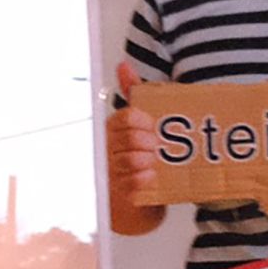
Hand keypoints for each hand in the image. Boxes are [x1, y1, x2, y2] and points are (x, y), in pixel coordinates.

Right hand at [105, 60, 168, 235]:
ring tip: (155, 162)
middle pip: (129, 138)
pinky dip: (143, 179)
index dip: (141, 121)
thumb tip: (123, 66)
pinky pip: (131, 184)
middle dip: (148, 142)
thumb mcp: (138, 124)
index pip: (125, 118)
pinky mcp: (120, 197)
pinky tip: (151, 178)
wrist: (138, 202)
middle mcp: (109, 151)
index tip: (152, 126)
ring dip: (147, 160)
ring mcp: (112, 174)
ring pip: (130, 160)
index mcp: (113, 131)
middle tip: (158, 147)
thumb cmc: (138, 158)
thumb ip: (133, 95)